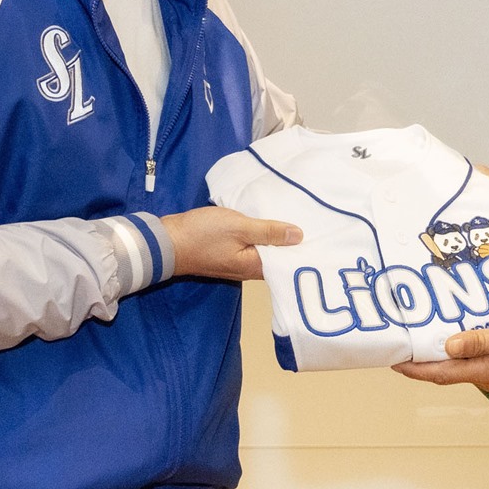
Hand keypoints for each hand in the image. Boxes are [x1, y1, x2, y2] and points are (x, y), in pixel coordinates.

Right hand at [160, 206, 301, 281]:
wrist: (167, 240)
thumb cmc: (202, 235)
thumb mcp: (239, 227)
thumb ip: (269, 231)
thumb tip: (299, 236)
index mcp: (254, 267)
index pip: (287, 263)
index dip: (303, 251)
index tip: (322, 238)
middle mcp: (249, 269)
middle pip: (277, 257)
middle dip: (293, 243)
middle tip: (315, 224)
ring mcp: (237, 261)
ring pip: (264, 250)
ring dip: (276, 237)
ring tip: (297, 219)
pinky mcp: (229, 252)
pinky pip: (252, 244)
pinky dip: (261, 234)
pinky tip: (268, 220)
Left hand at [393, 322, 488, 393]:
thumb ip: (479, 341)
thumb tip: (447, 346)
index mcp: (482, 371)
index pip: (439, 373)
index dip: (415, 369)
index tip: (394, 361)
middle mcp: (485, 377)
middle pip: (446, 371)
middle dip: (423, 362)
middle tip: (406, 346)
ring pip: (461, 366)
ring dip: (443, 356)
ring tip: (428, 337)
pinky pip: (477, 361)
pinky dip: (463, 352)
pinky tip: (464, 337)